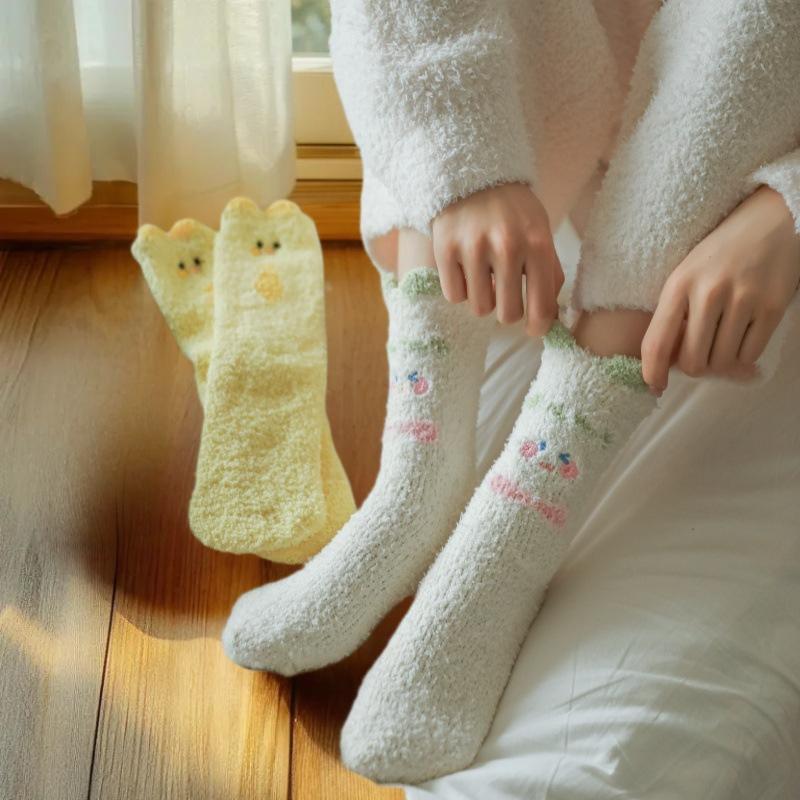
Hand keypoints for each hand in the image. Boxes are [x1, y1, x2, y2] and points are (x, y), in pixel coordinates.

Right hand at [431, 182, 563, 335]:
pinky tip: (466, 270)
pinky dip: (460, 289)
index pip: (541, 306)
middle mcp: (507, 246)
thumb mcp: (541, 232)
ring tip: (484, 277)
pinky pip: (455, 296)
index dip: (538, 327)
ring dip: (483, 299)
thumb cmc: (512, 212)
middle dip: (507, 312)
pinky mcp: (445, 250)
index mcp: (537, 244)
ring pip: (479, 308)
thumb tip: (550, 318)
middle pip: (507, 314)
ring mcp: (473, 248)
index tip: (533, 330)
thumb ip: (550, 273)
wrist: (472, 174)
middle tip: (505, 296)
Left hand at [642, 186, 799, 393]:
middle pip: (693, 361)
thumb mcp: (687, 273)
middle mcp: (708, 292)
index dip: (652, 372)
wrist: (772, 220)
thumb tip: (669, 362)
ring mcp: (743, 299)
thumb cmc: (721, 253)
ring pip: (722, 362)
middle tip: (702, 357)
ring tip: (724, 344)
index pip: (657, 342)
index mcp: (679, 284)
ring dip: (722, 363)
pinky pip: (750, 353)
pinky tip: (743, 340)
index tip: (654, 386)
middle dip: (695, 368)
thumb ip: (675, 313)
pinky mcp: (772, 307)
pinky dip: (744, 357)